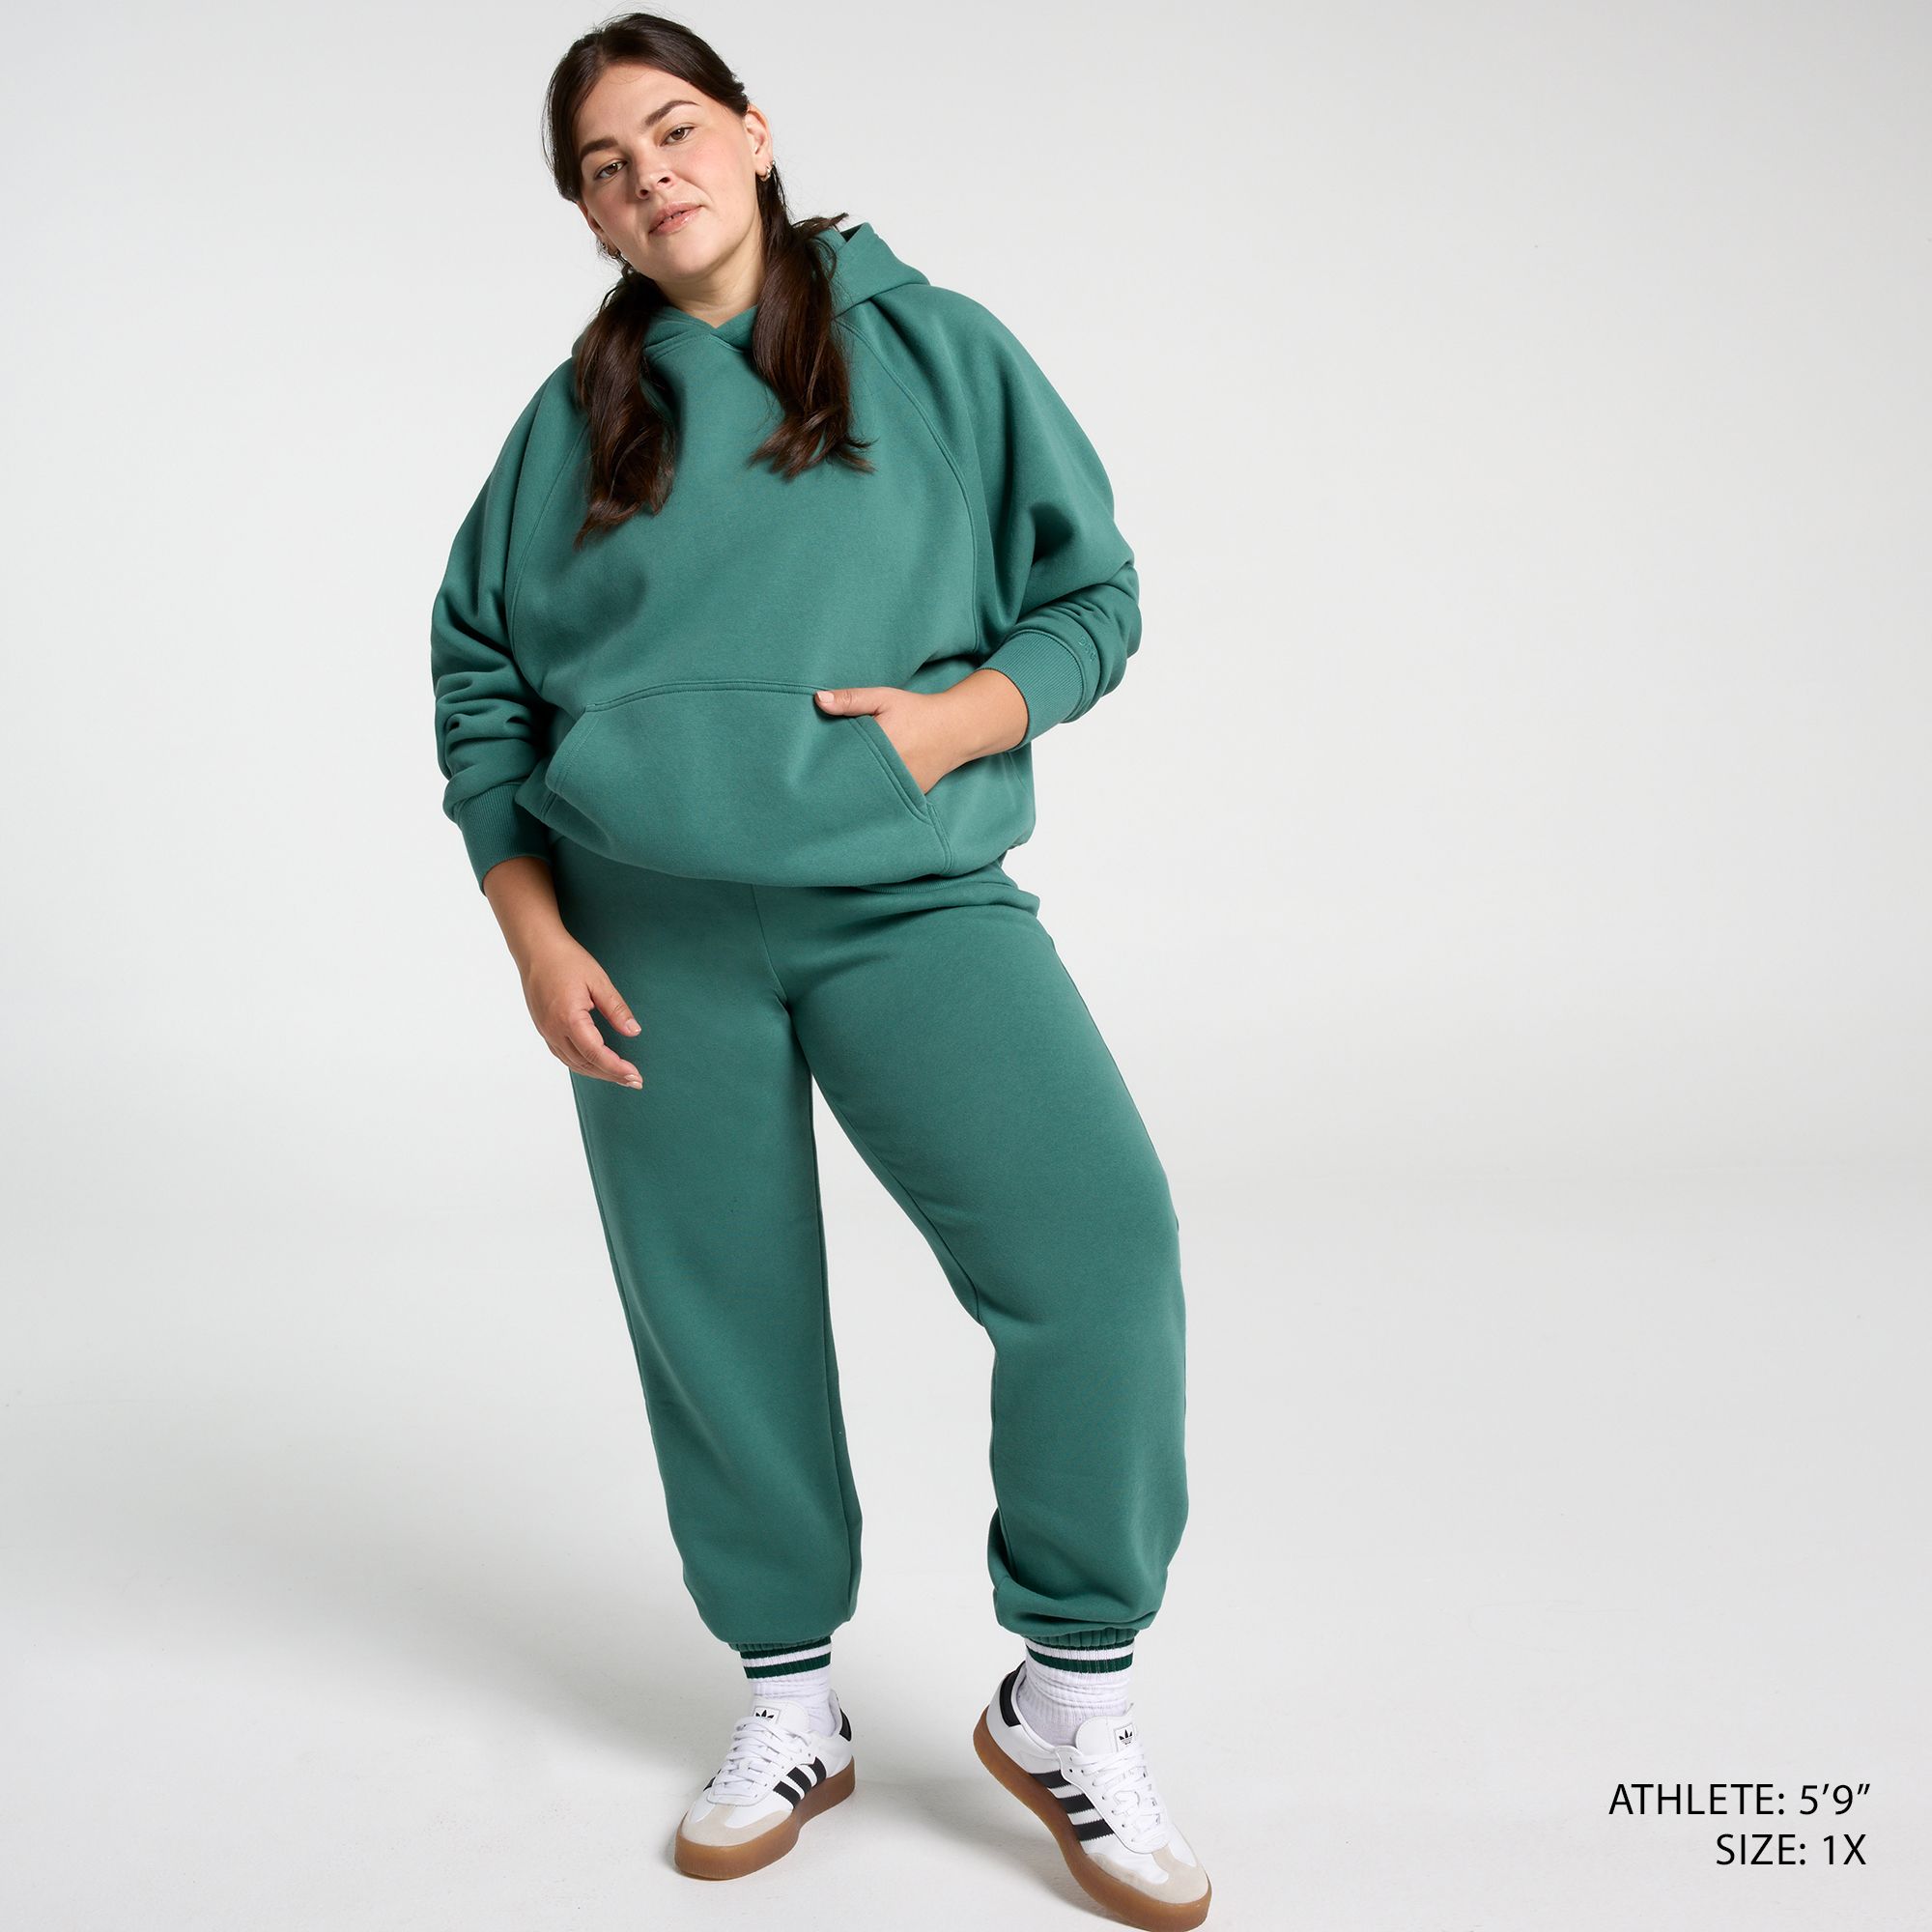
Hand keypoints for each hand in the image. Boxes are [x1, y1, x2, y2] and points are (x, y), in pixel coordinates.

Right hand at [517, 929, 644, 1088]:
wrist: (535, 948)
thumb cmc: (566, 960)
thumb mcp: (599, 981)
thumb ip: (616, 1009)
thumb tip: (633, 1031)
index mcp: (569, 1018)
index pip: (596, 1054)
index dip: (617, 1068)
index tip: (635, 1075)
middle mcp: (554, 1030)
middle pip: (585, 1064)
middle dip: (611, 1075)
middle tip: (635, 1081)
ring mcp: (546, 1030)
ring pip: (572, 1063)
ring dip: (597, 1073)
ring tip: (619, 1076)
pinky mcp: (543, 1028)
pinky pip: (562, 1055)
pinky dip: (581, 1064)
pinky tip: (594, 1064)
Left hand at [814, 670, 1026, 790]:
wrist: (955, 729)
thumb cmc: (916, 711)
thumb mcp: (884, 698)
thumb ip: (852, 699)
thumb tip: (818, 700)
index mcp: (880, 745)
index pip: (844, 761)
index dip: (826, 767)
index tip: (809, 772)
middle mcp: (892, 770)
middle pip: (854, 782)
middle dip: (837, 785)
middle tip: (814, 792)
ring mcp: (903, 786)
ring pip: (870, 796)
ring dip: (854, 795)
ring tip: (831, 800)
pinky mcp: (912, 795)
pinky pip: (887, 800)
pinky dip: (874, 799)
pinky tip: (859, 801)